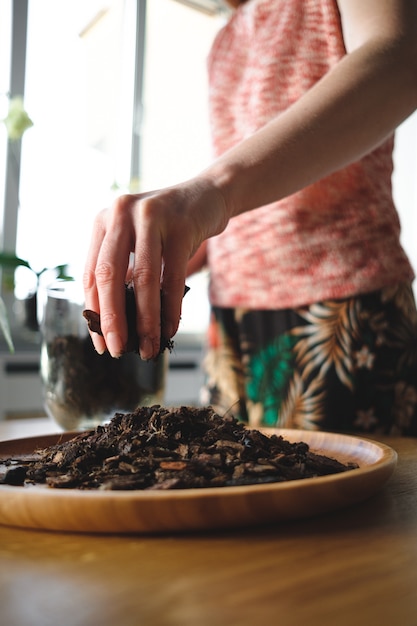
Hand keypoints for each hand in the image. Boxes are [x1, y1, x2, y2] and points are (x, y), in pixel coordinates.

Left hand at [83, 179, 227, 359]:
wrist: (208, 195)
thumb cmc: (170, 227)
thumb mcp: (139, 242)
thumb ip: (125, 272)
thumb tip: (117, 325)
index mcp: (104, 221)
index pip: (91, 273)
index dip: (95, 312)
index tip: (101, 342)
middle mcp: (121, 214)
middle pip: (110, 275)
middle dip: (113, 320)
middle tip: (117, 350)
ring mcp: (151, 216)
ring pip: (143, 279)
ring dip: (145, 320)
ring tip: (149, 347)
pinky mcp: (181, 226)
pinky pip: (173, 276)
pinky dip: (171, 308)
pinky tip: (170, 328)